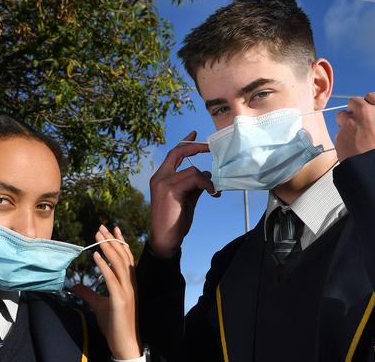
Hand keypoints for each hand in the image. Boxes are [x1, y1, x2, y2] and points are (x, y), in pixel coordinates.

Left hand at [71, 225, 140, 359]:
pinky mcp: (120, 299)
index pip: (126, 257)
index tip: (113, 228)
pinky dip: (104, 265)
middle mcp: (130, 284)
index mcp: (129, 284)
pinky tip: (96, 255)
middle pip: (122, 256)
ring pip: (119, 264)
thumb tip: (74, 286)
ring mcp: (127, 291)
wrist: (123, 343)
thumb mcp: (98, 305)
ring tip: (98, 236)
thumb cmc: (114, 325)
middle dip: (111, 240)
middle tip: (101, 227)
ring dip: (108, 248)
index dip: (120, 242)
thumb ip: (88, 294)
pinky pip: (112, 278)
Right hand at [149, 131, 215, 257]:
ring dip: (207, 180)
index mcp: (162, 178)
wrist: (165, 239)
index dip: (185, 143)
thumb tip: (208, 174)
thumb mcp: (188, 199)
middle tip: (211, 147)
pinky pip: (194, 180)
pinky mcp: (170, 190)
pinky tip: (213, 194)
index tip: (195, 134)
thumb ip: (196, 185)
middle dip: (195, 147)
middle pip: (178, 153)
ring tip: (214, 191)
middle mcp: (160, 177)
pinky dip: (207, 185)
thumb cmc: (175, 220)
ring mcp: (163, 183)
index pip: (173, 155)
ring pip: (192, 170)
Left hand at [335, 92, 374, 161]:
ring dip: (344, 122)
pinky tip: (351, 148)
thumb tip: (368, 117)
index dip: (367, 105)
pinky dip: (343, 138)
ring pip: (341, 115)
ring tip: (354, 136)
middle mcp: (366, 112)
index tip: (366, 112)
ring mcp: (351, 122)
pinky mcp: (340, 134)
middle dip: (353, 110)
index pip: (370, 97)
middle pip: (353, 101)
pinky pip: (338, 132)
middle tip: (357, 121)